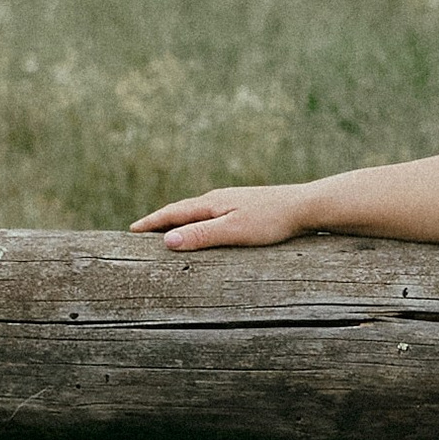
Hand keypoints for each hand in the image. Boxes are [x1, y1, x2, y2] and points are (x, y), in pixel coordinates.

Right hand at [131, 185, 311, 249]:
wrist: (307, 206)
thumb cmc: (272, 221)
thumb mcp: (233, 231)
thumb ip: (202, 235)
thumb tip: (167, 241)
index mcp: (211, 204)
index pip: (173, 213)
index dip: (152, 223)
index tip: (131, 231)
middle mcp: (218, 199)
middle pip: (182, 210)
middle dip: (161, 221)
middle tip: (142, 232)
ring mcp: (233, 202)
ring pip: (198, 212)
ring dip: (179, 221)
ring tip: (168, 232)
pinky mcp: (247, 208)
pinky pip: (213, 215)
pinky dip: (199, 222)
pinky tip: (207, 228)